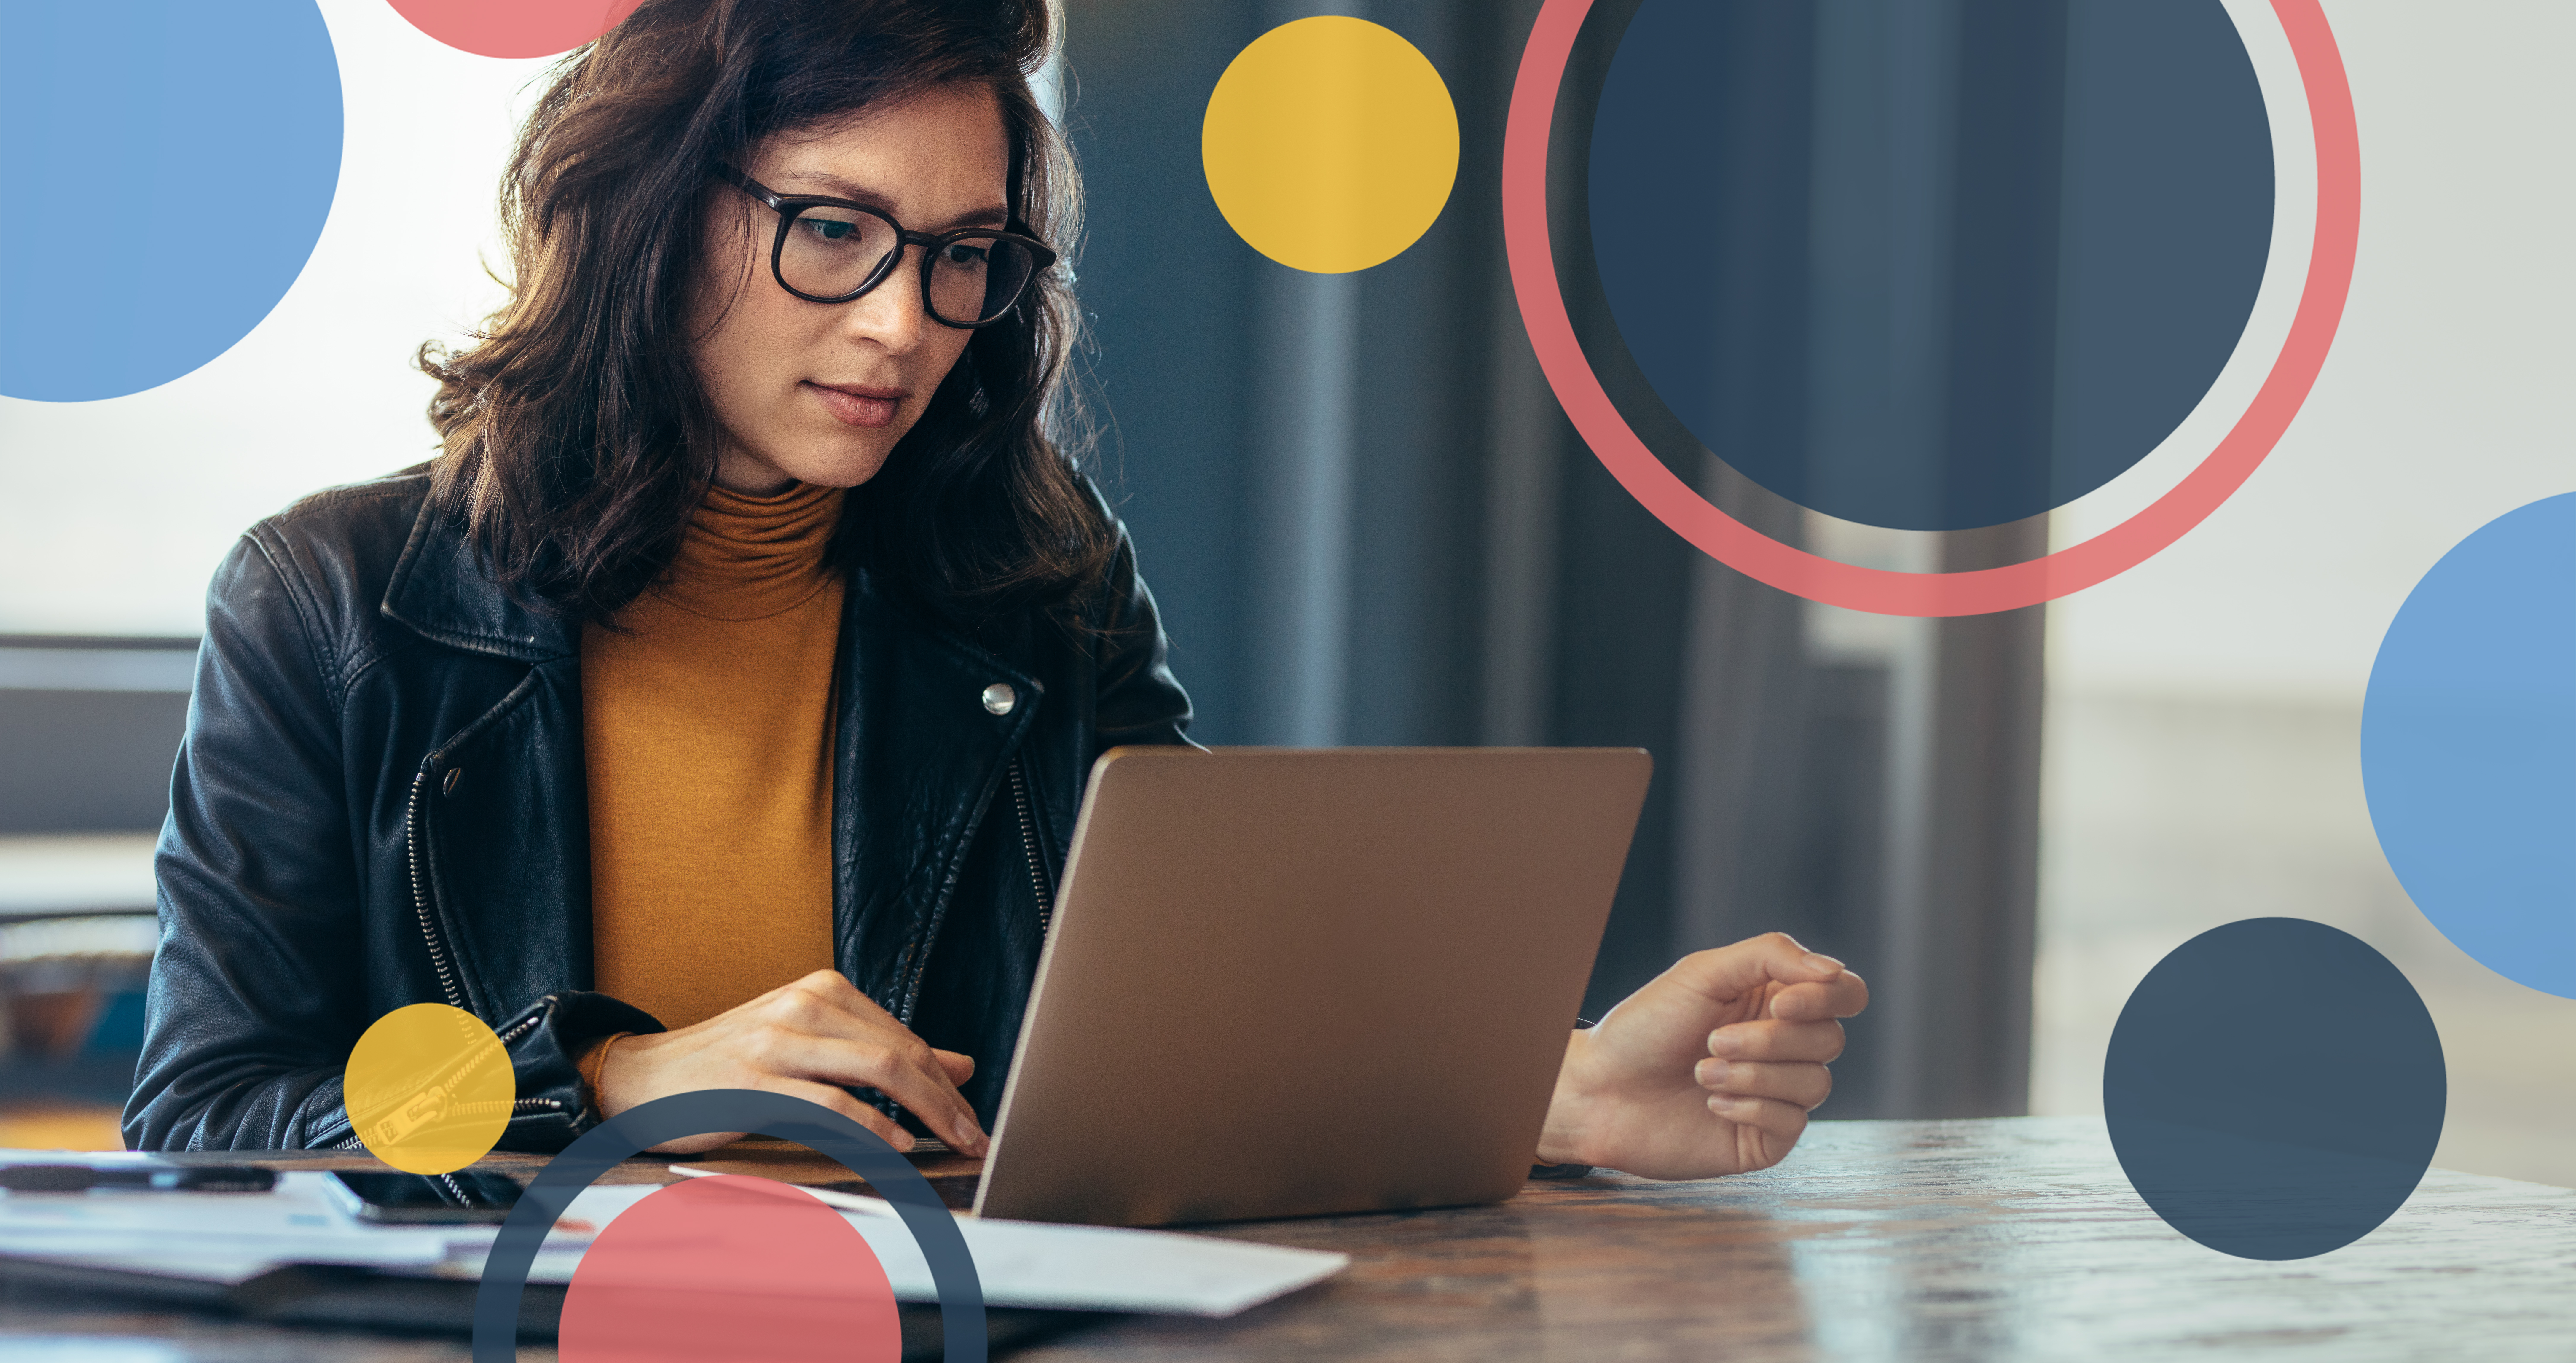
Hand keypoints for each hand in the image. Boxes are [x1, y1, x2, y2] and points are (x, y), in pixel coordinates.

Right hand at [594, 969, 987, 1156]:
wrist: (644, 1076)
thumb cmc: (731, 1066)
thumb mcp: (812, 1046)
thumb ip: (881, 1052)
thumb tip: (959, 1065)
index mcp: (823, 990)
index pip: (906, 1037)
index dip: (947, 1081)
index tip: (973, 1117)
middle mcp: (806, 1004)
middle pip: (902, 1052)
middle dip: (947, 1099)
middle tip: (976, 1136)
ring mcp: (780, 1039)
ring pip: (878, 1070)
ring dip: (926, 1112)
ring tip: (951, 1142)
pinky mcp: (758, 1080)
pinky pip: (831, 1102)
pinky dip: (873, 1125)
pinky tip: (898, 1144)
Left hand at [1535, 933, 1867, 1179]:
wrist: (1600, 1090)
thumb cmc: (1646, 1027)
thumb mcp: (1703, 973)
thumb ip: (1771, 957)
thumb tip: (1834, 970)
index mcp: (1776, 1001)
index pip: (1845, 993)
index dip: (1826, 998)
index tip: (1780, 1004)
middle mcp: (1785, 1047)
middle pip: (1831, 1039)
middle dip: (1770, 1040)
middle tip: (1712, 1040)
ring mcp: (1779, 1094)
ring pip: (1816, 1082)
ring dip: (1754, 1074)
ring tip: (1701, 1071)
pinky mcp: (1766, 1138)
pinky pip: (1793, 1121)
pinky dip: (1751, 1106)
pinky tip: (1712, 1103)